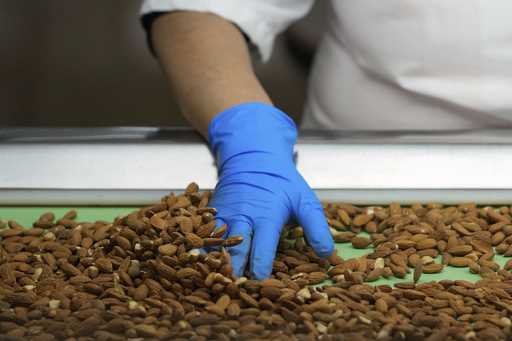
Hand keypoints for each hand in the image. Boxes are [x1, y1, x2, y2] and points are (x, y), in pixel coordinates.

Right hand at [208, 102, 333, 278]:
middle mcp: (242, 217)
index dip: (261, 268)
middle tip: (235, 290)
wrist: (252, 157)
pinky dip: (201, 250)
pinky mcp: (213, 214)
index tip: (261, 284)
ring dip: (215, 263)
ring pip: (215, 243)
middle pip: (235, 250)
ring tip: (213, 282)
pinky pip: (203, 234)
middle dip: (235, 270)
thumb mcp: (304, 200)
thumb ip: (316, 228)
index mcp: (266, 215)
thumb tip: (327, 256)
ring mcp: (224, 215)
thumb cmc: (282, 182)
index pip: (262, 248)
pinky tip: (196, 265)